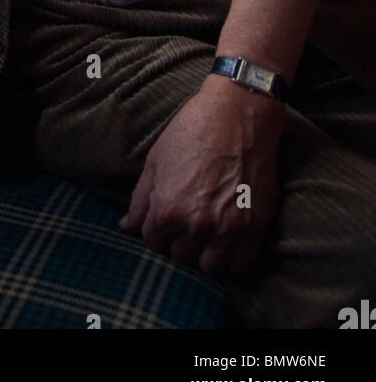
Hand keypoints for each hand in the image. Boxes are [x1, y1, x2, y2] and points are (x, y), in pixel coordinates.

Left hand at [118, 75, 285, 274]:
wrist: (238, 115)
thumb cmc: (192, 132)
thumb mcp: (156, 161)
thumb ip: (141, 200)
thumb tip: (126, 227)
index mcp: (168, 209)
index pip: (154, 243)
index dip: (158, 230)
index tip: (166, 218)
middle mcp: (196, 225)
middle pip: (181, 257)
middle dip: (180, 241)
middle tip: (188, 220)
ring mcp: (228, 229)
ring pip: (210, 266)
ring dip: (206, 252)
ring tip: (207, 231)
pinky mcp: (254, 227)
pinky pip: (240, 263)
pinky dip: (233, 256)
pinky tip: (228, 236)